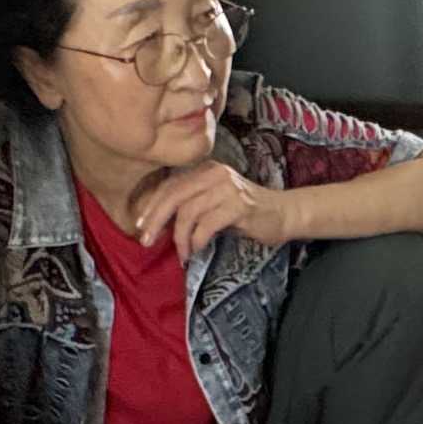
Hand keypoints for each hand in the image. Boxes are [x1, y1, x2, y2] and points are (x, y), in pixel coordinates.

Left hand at [130, 162, 292, 259]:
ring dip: (180, 237)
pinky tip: (197, 249)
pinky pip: (207, 223)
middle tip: (146, 241)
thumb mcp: (212, 204)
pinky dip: (197, 239)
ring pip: (189, 211)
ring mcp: (227, 188)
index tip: (140, 225)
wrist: (282, 214)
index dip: (151, 205)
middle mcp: (214, 174)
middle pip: (174, 194)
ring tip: (182, 253)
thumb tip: (157, 223)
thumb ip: (189, 206)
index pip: (169, 185)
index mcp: (205, 170)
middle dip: (156, 220)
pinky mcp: (239, 206)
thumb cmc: (244, 213)